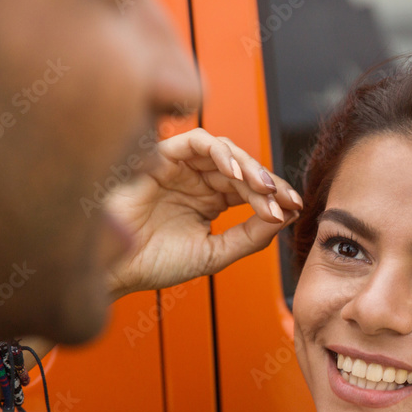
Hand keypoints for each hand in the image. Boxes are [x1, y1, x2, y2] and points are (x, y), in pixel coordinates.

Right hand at [104, 128, 302, 297]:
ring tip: (263, 189)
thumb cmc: (156, 264)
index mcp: (209, 201)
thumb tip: (285, 216)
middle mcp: (196, 180)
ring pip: (225, 151)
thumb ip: (250, 237)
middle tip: (284, 200)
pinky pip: (196, 141)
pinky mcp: (161, 156)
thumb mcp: (215, 253)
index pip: (250, 189)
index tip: (295, 208)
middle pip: (243, 169)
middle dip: (268, 183)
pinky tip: (235, 174)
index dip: (275, 196)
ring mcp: (180, 167)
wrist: (116, 270)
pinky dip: (220, 152)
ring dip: (249, 167)